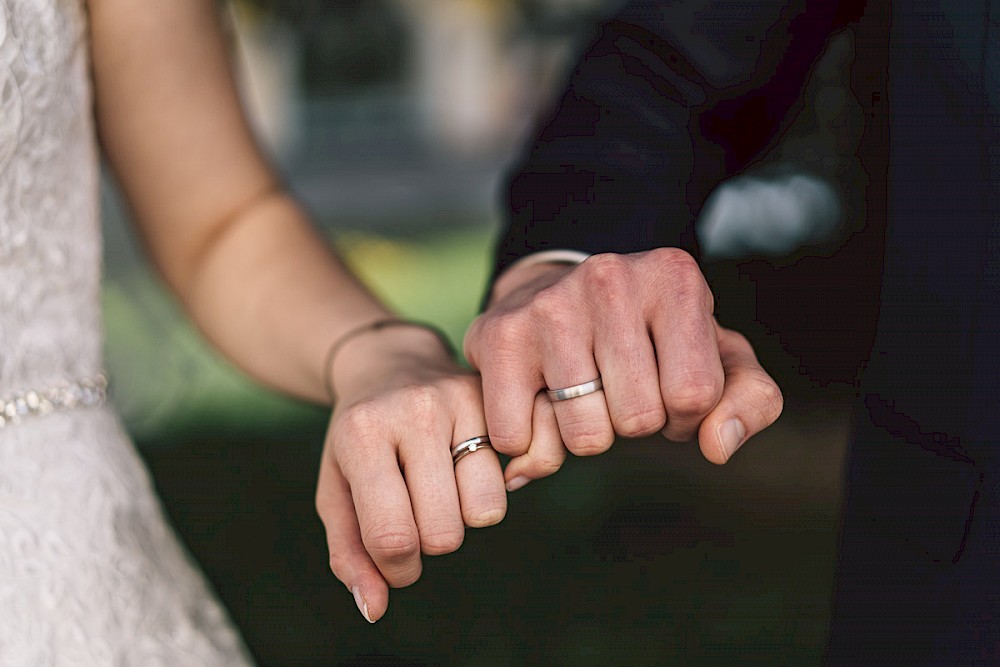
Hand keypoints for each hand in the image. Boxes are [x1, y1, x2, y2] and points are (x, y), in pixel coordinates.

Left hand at [315, 325, 505, 621]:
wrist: (389, 362)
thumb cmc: (358, 440)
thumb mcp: (336, 491)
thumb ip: (348, 554)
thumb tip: (374, 609)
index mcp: (363, 435)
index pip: (393, 537)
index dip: (398, 569)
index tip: (394, 557)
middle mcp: (414, 412)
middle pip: (445, 532)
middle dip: (431, 544)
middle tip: (417, 518)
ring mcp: (460, 400)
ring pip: (486, 510)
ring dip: (464, 517)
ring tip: (443, 491)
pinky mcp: (494, 398)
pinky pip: (519, 473)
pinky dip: (497, 488)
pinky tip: (473, 471)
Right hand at [463, 248, 782, 489]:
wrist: (554, 294)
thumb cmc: (650, 338)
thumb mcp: (717, 357)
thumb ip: (750, 400)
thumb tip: (717, 447)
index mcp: (675, 278)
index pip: (695, 395)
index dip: (684, 415)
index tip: (667, 389)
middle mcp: (609, 278)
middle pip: (638, 418)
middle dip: (634, 423)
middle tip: (619, 390)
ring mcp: (549, 305)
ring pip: (584, 435)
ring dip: (586, 433)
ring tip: (582, 392)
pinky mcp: (498, 336)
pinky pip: (521, 436)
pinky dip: (531, 441)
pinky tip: (537, 402)